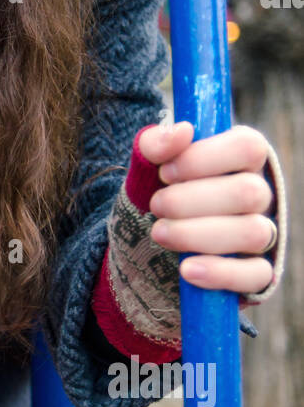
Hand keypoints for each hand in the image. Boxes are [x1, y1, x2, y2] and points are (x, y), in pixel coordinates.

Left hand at [138, 121, 275, 294]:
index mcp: (241, 158)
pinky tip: (187, 270)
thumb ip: (155, 144)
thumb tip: (182, 131)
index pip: (248, 147)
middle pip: (249, 192)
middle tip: (156, 206)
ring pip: (253, 233)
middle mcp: (260, 193)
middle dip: (191, 201)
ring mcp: (262, 234)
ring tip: (159, 233)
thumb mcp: (146, 167)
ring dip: (198, 234)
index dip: (204, 159)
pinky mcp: (256, 273)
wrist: (144, 247)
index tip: (164, 173)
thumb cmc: (157, 196)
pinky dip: (220, 273)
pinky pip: (255, 275)